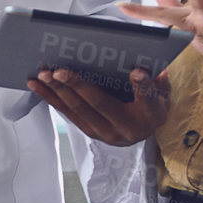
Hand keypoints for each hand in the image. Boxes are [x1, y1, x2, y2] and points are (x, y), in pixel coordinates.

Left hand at [28, 67, 168, 145]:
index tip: (137, 72)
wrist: (144, 131)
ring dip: (57, 92)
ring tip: (42, 76)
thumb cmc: (152, 105)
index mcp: (152, 116)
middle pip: (100, 104)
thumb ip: (158, 82)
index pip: (148, 99)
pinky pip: (69, 114)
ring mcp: (107, 133)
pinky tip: (39, 86)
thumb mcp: (163, 93)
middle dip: (77, 86)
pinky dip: (52, 99)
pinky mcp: (92, 133)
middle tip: (59, 71)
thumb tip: (150, 69)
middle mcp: (128, 129)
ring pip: (78, 110)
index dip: (143, 86)